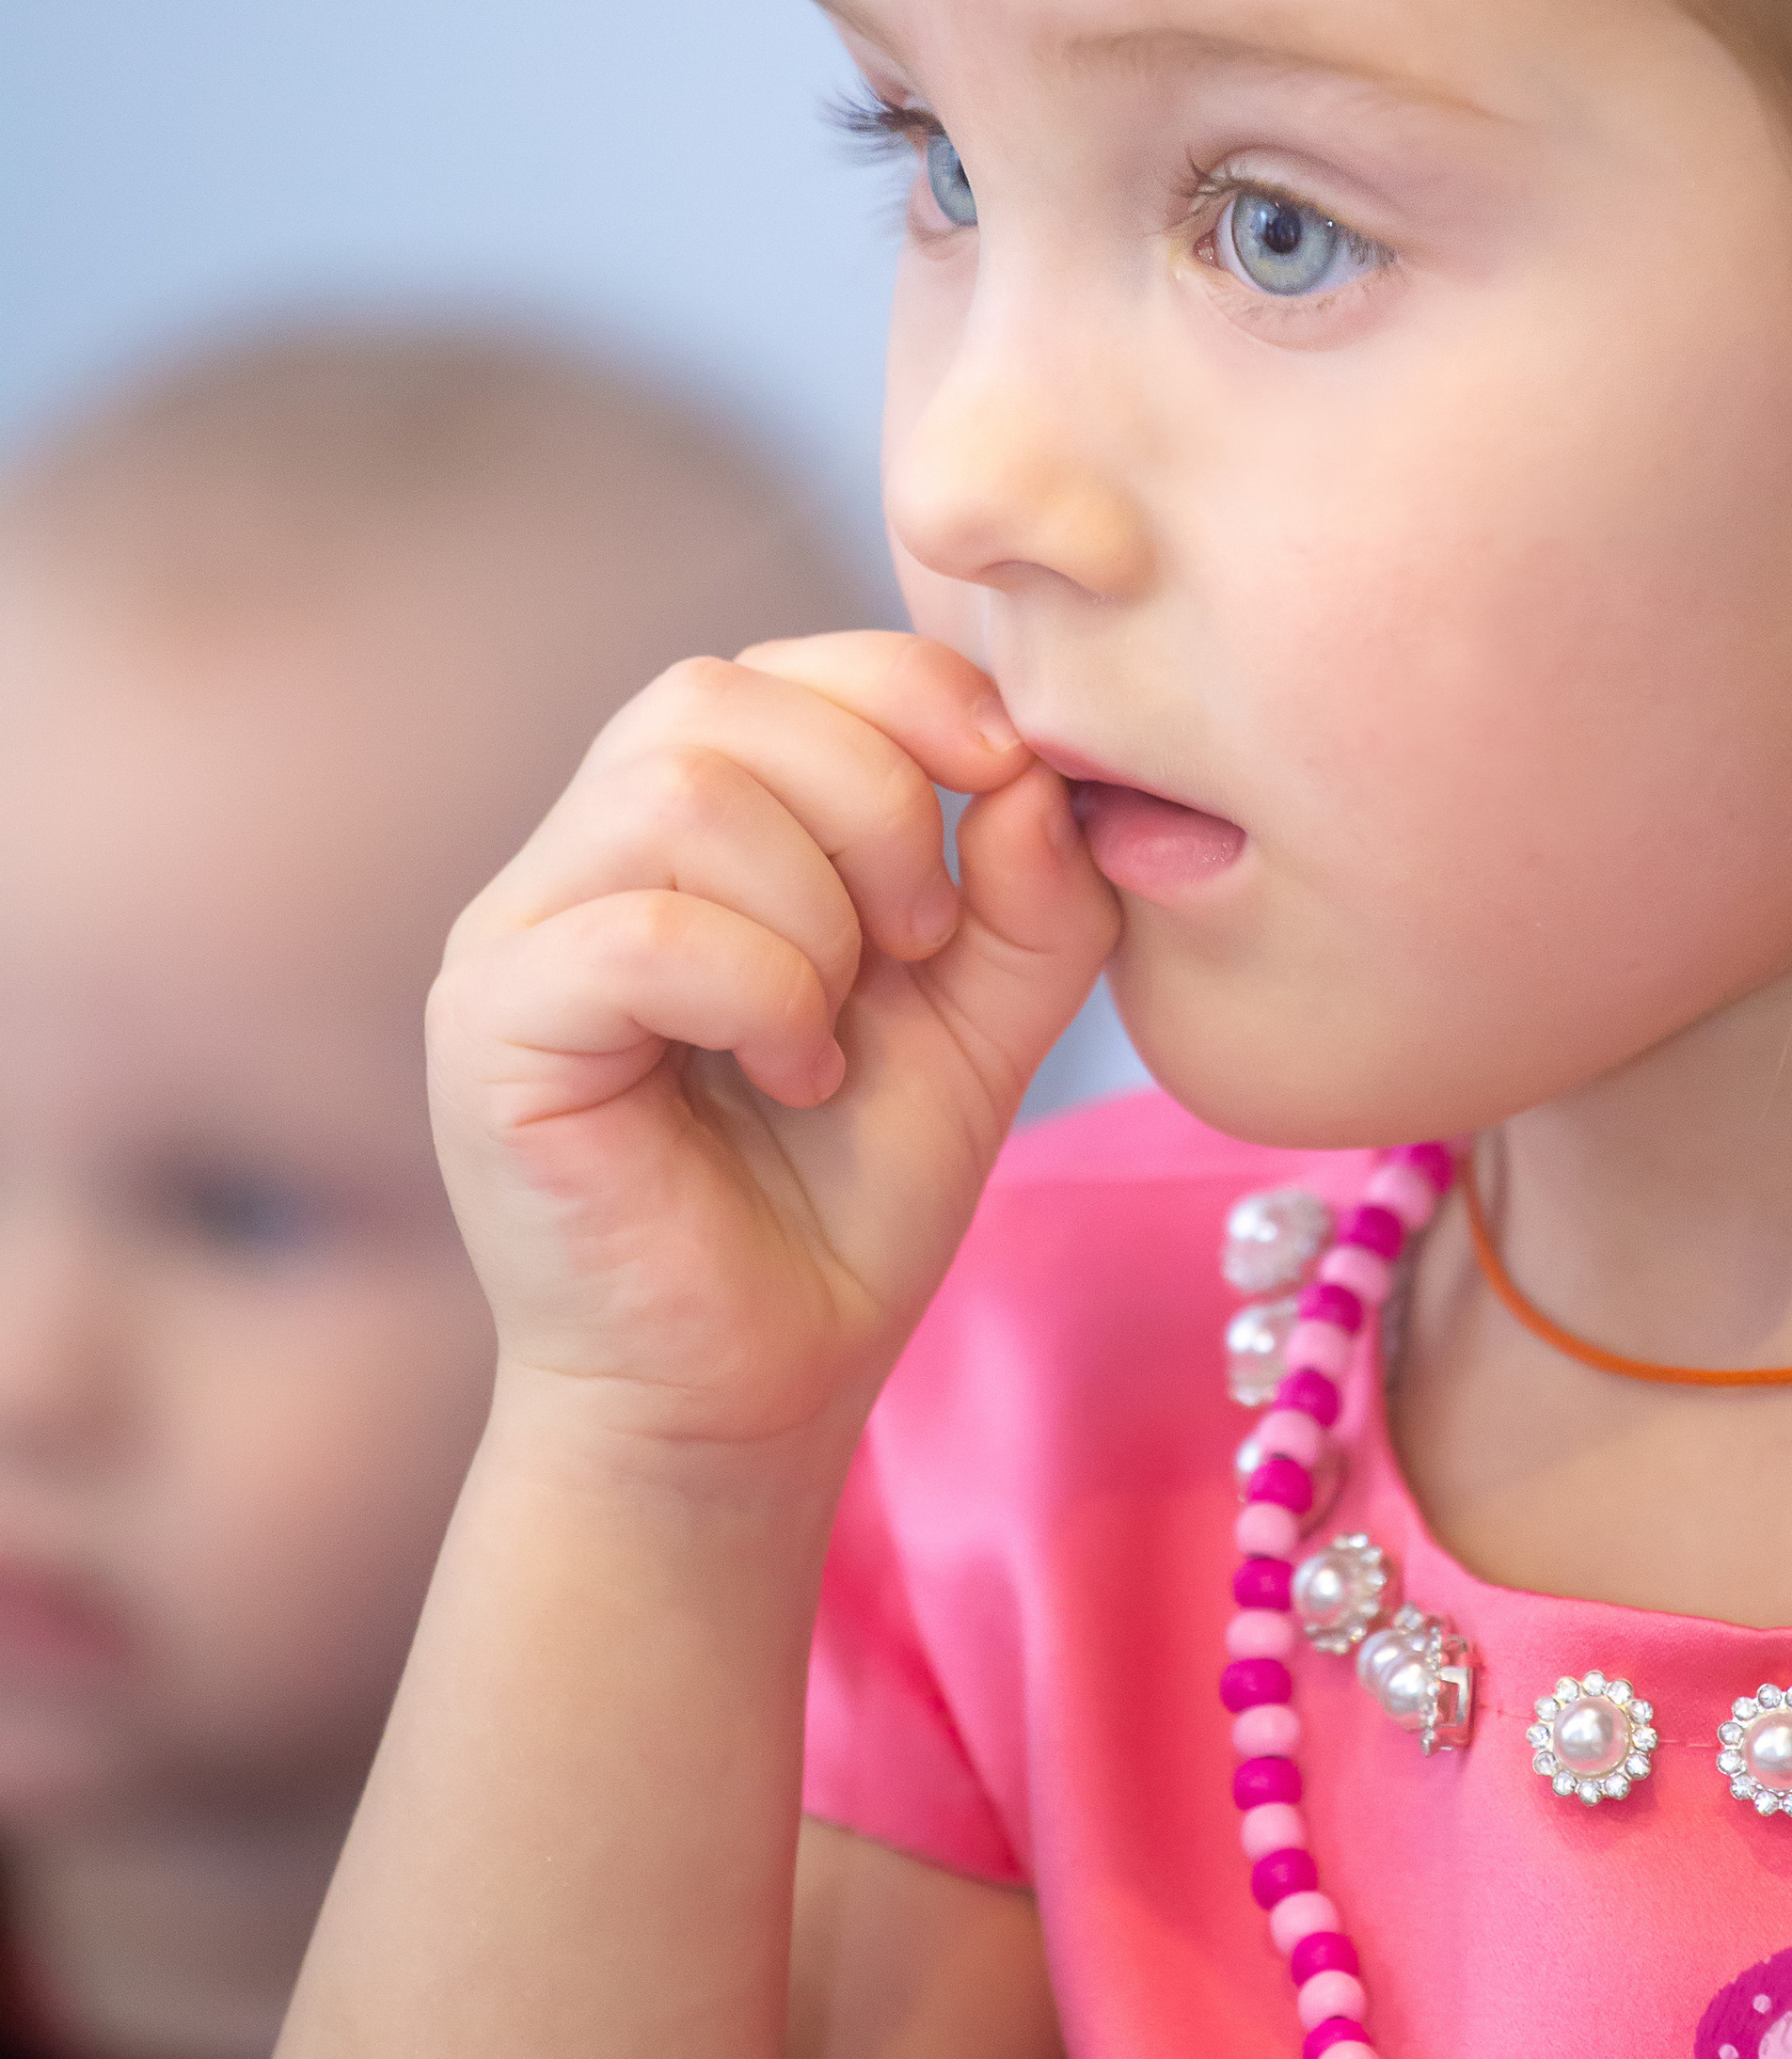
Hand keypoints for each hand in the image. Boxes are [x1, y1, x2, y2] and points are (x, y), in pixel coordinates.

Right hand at [428, 631, 1119, 1452]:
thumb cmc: (847, 1200)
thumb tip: (1037, 776)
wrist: (753, 1392)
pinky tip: (793, 1071)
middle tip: (923, 940)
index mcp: (681, 822)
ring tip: (841, 1025)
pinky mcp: (487, 1033)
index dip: (910, 690)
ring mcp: (513, 936)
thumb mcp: (985, 1024)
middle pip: (712, 697)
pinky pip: (635, 932)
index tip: (1010, 783)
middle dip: (872, 799)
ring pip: (672, 794)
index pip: (775, 667)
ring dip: (814, 906)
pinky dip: (757, 989)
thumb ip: (1033, 895)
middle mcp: (575, 854)